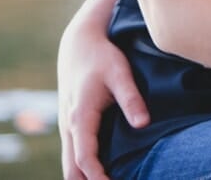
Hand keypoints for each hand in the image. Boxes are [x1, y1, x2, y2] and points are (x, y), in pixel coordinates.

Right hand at [57, 15, 148, 179]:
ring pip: (69, 165)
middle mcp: (69, 126)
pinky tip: (101, 175)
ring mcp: (67, 127)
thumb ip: (131, 99)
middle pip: (72, 170)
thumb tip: (144, 124)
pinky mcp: (70, 126)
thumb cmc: (102, 58)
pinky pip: (72, 155)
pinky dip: (82, 170)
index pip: (85, 158)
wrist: (79, 45)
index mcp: (80, 117)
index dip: (98, 178)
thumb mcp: (120, 74)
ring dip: (84, 178)